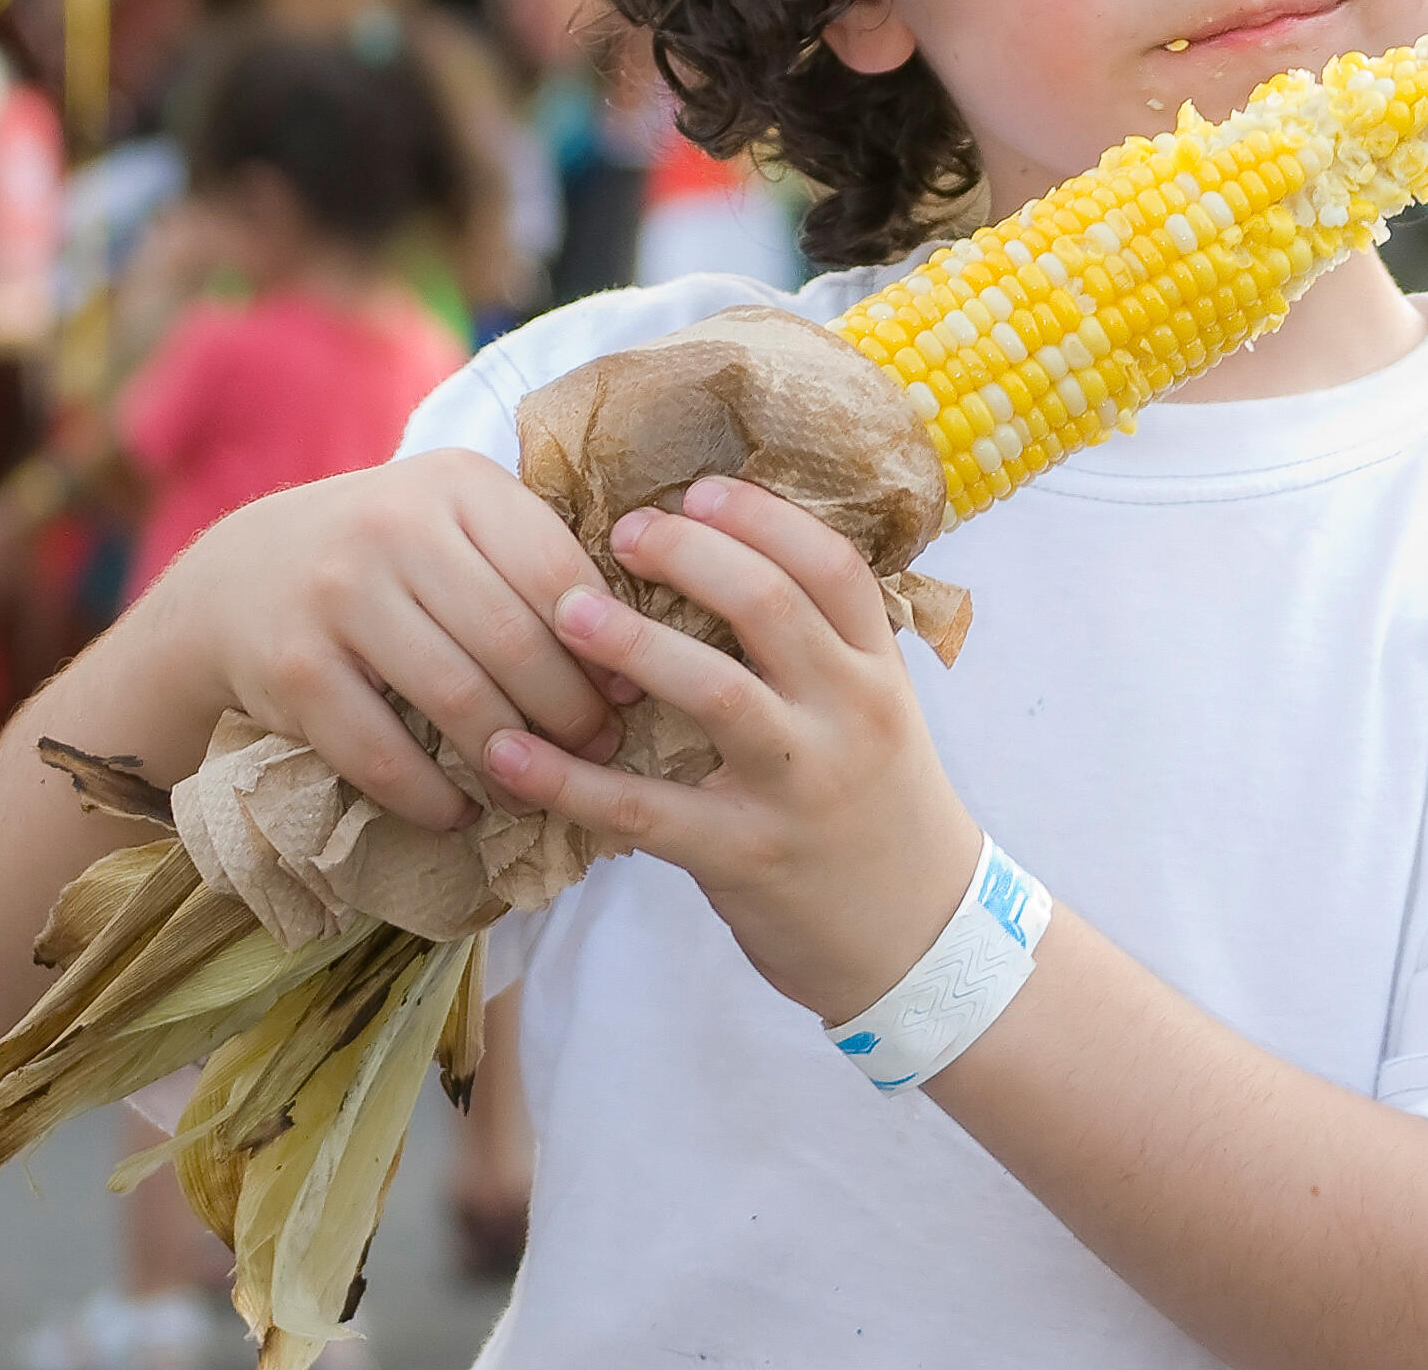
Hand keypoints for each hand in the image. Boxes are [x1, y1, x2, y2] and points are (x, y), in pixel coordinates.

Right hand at [155, 449, 627, 829]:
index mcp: (458, 484)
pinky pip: (380, 751)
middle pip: (515, 641)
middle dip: (570, 712)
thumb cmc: (390, 555)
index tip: (631, 692)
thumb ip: (534, 561)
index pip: (558, 571)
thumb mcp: (459, 520)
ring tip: (540, 790)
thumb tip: (640, 650)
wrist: (238, 574)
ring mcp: (338, 595)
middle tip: (599, 752)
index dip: (605, 644)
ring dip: (511, 762)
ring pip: (457, 698)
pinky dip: (431, 796)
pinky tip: (459, 811)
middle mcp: (395, 526)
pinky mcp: (293, 668)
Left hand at [480, 476, 981, 1022]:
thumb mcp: (877, 716)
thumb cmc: (880, 810)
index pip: (833, 567)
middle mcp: (848, 715)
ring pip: (714, 692)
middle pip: (771, 605)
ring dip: (631, 643)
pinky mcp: (746, 855)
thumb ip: (820, 652)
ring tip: (564, 610)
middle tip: (625, 533)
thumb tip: (722, 567)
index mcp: (879, 672)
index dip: (764, 518)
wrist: (919, 936)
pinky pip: (646, 810)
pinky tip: (508, 754)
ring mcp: (799, 785)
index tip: (699, 490)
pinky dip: (569, 780)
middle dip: (691, 555)